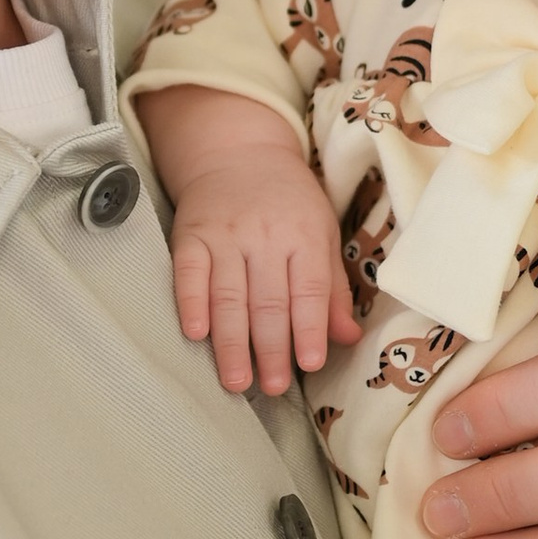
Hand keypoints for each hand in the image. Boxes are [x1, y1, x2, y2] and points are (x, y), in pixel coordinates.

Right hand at [167, 159, 356, 398]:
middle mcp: (264, 234)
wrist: (237, 151)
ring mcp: (225, 235)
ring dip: (231, 342)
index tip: (309, 364)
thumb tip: (348, 338)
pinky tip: (195, 334)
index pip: (309, 289)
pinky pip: (189, 274)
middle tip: (272, 387)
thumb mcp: (322, 233)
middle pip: (268, 300)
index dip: (309, 329)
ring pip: (229, 295)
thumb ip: (332, 289)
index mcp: (304, 235)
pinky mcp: (190, 235)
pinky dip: (191, 304)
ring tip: (236, 380)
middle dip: (271, 348)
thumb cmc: (288, 202)